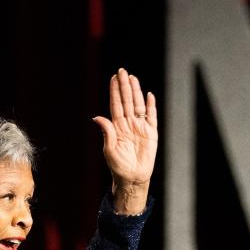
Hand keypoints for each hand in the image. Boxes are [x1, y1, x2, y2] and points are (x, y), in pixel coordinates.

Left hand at [93, 68, 157, 214]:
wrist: (133, 178)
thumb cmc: (118, 166)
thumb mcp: (109, 150)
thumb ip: (106, 132)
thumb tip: (97, 117)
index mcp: (117, 127)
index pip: (116, 105)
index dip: (115, 92)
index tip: (114, 78)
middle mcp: (128, 124)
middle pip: (127, 101)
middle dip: (125, 86)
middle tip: (122, 71)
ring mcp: (140, 128)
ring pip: (138, 106)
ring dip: (136, 92)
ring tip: (133, 78)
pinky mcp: (151, 134)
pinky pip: (152, 117)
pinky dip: (151, 106)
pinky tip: (149, 96)